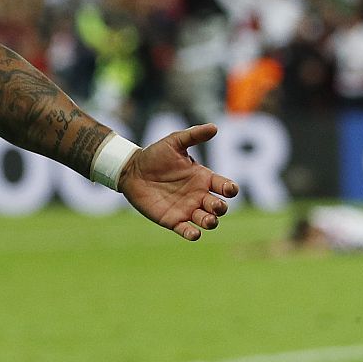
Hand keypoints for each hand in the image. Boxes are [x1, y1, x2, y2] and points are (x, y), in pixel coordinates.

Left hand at [117, 124, 238, 241]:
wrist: (132, 170)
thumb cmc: (155, 155)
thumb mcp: (174, 142)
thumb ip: (193, 135)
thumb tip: (214, 127)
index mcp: (203, 178)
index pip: (224, 187)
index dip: (230, 189)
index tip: (229, 189)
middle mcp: (199, 195)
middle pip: (218, 206)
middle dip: (220, 207)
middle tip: (215, 205)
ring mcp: (187, 209)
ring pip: (207, 221)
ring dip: (211, 222)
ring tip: (209, 220)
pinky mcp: (173, 220)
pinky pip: (187, 230)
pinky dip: (193, 234)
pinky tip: (194, 233)